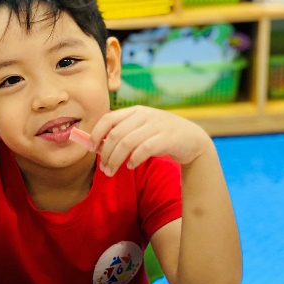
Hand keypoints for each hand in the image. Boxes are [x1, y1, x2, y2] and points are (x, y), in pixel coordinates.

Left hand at [90, 105, 214, 175]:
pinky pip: (144, 149)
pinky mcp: (167, 138)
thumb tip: (97, 146)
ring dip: (115, 160)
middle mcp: (145, 115)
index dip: (96, 133)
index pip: (108, 118)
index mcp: (135, 111)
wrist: (193, 140)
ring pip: (127, 143)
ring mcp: (157, 125)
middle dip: (105, 154)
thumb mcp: (141, 129)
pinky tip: (130, 166)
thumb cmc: (161, 136)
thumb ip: (122, 133)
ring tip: (111, 171)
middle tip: (103, 168)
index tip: (91, 148)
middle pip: (115, 134)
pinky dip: (133, 159)